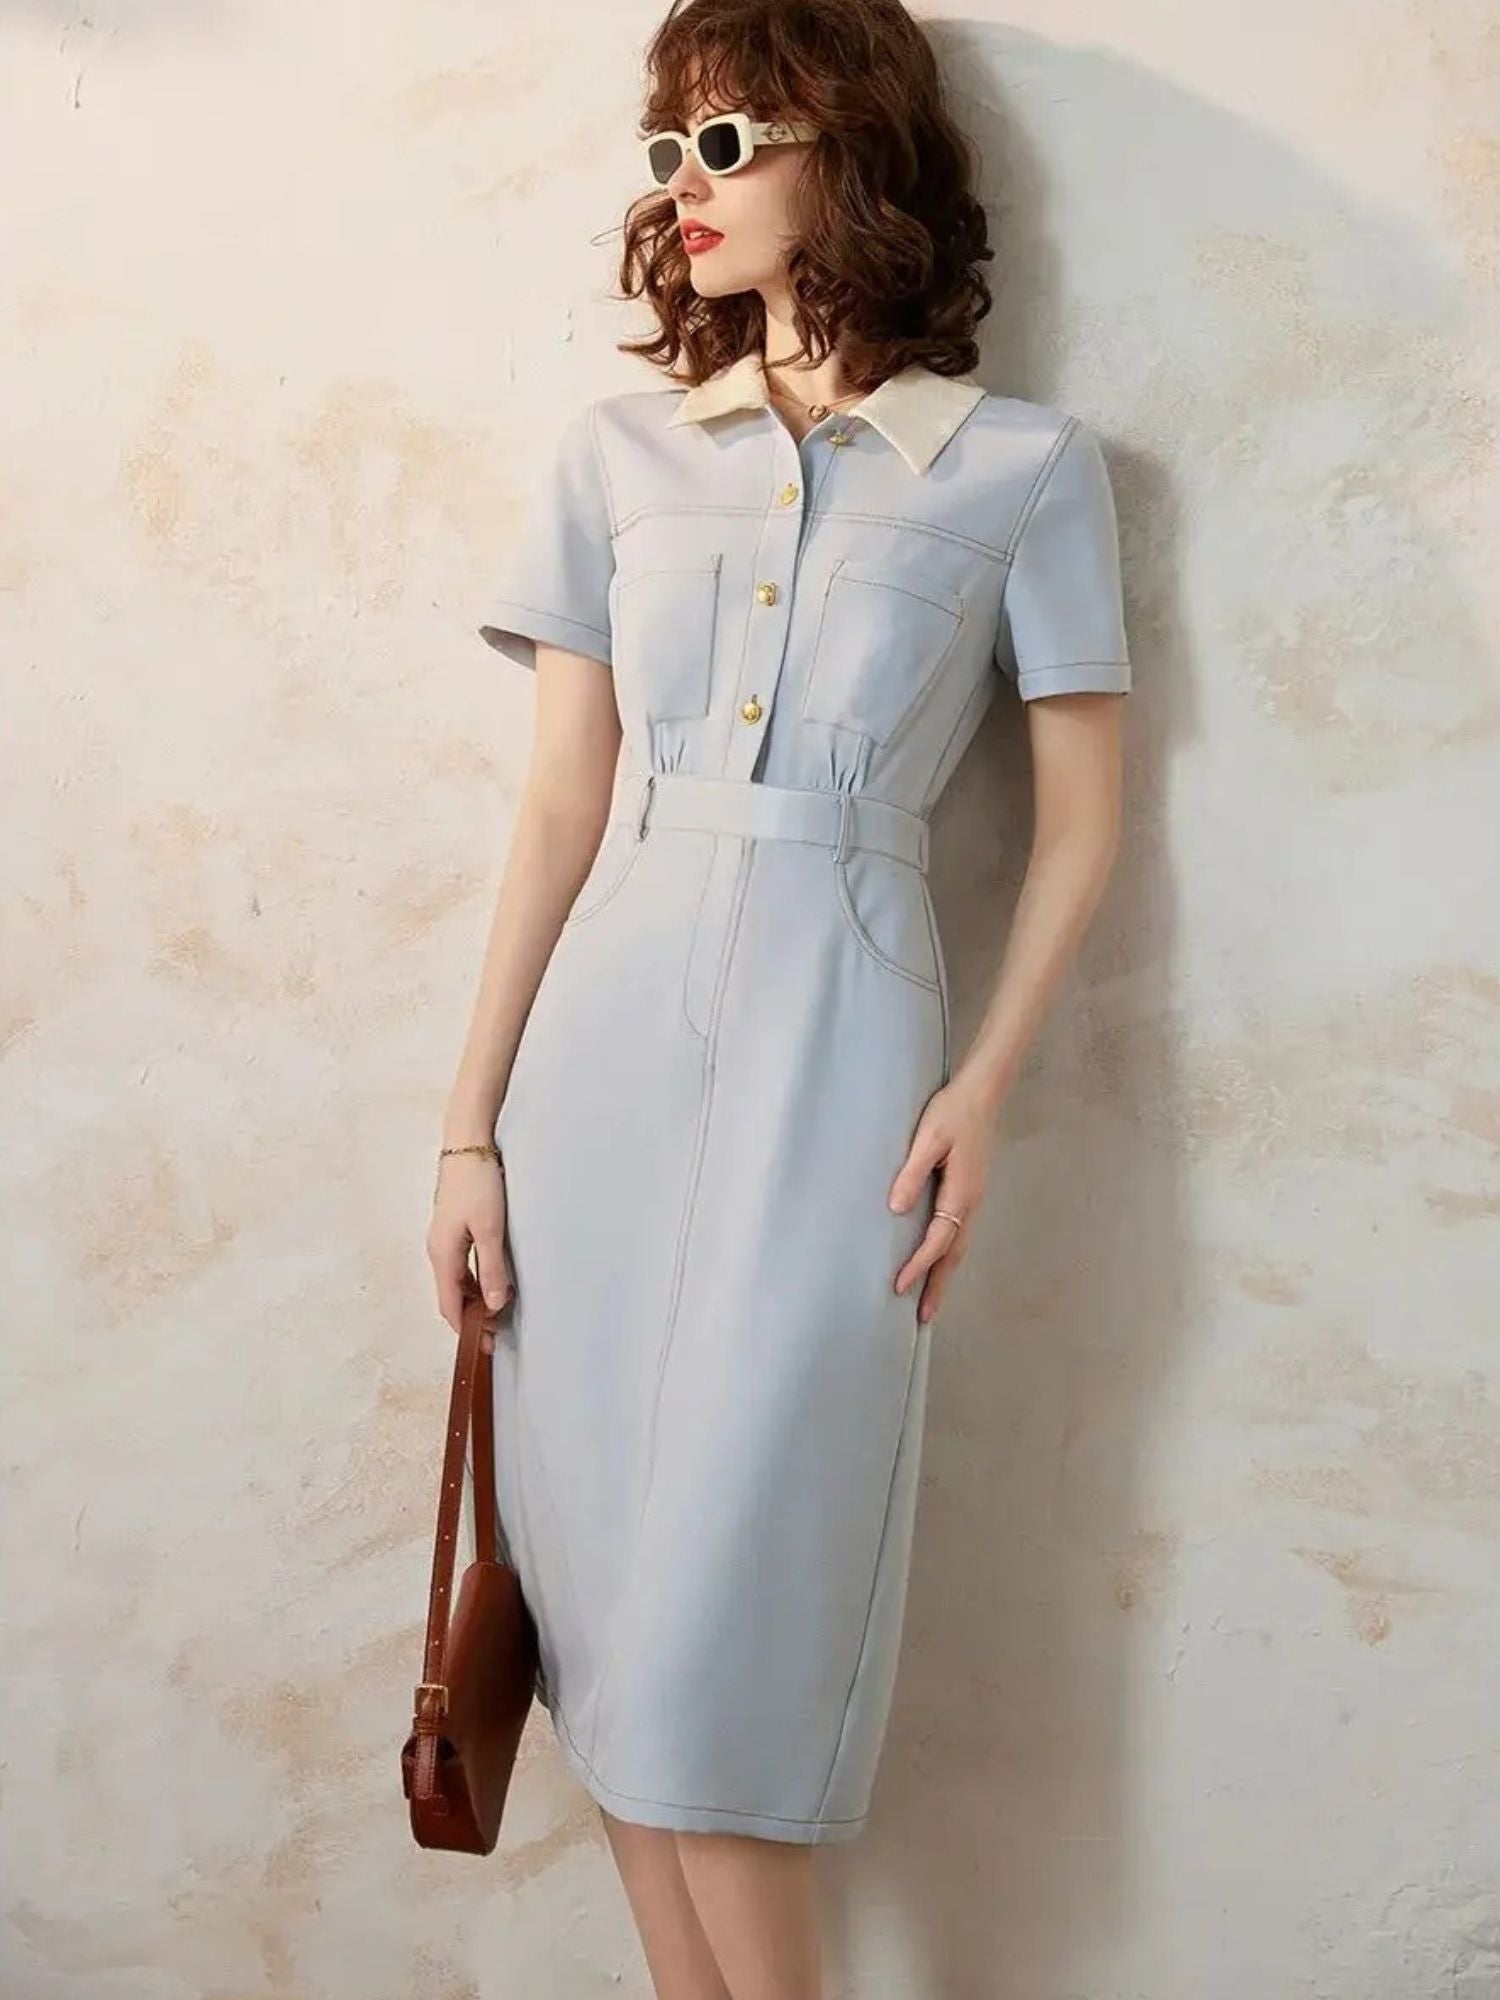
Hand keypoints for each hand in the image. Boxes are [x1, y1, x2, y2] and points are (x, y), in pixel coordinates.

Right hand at [427, 1151, 513, 1347]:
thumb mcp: (490, 1228)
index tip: (487, 1346)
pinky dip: (476, 1281)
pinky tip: (496, 1283)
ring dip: (476, 1300)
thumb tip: (495, 1305)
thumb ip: (492, 1268)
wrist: (468, 1145)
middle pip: (452, 1296)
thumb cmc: (478, 1183)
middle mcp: (438, 1251)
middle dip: (473, 1319)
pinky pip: (462, 1267)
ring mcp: (444, 1240)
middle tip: (498, 1335)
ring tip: (501, 1313)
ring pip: (457, 1282)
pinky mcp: (454, 1230)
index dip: (467, 1329)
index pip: (449, 1305)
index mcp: (442, 1254)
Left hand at [888, 1076, 996, 1324]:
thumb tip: (896, 1209)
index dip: (918, 1265)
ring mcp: (973, 1199)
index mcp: (961, 1194)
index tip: (899, 1287)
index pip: (937, 1241)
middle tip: (924, 1318)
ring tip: (930, 1301)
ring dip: (944, 1275)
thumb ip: (911, 1173)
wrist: (982, 1094)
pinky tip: (939, 1261)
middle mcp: (971, 1203)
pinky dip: (949, 1255)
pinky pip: (959, 1233)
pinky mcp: (970, 1192)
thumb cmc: (952, 1112)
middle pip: (954, 1255)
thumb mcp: (928, 1139)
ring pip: (959, 1247)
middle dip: (939, 1286)